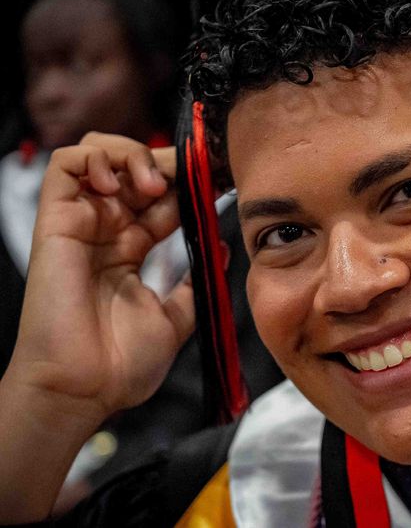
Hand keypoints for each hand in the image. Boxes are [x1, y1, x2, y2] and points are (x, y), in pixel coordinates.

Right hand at [11, 133, 194, 421]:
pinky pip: (65, 164)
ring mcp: (82, 224)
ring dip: (133, 156)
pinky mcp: (56, 221)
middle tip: (195, 174)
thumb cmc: (121, 364)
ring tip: (156, 185)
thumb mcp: (176, 318)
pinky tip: (120, 184)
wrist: (84, 389)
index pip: (163, 199)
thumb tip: (220, 247)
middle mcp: (107, 231)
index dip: (190, 184)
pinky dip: (97, 159)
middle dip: (169, 163)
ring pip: (100, 155)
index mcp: (133, 250)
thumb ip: (196, 281)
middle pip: (136, 170)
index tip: (221, 181)